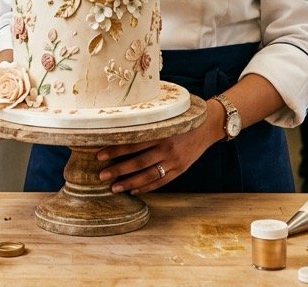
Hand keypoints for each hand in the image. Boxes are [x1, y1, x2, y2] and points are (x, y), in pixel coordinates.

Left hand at [97, 101, 221, 193]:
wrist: (208, 125)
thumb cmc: (182, 118)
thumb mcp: (166, 117)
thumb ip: (149, 123)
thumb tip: (122, 126)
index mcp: (161, 132)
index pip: (134, 143)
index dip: (116, 150)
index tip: (99, 155)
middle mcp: (167, 148)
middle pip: (138, 162)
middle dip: (118, 170)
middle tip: (101, 176)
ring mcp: (174, 161)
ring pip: (148, 175)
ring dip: (129, 182)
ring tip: (114, 188)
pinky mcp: (180, 170)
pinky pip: (161, 182)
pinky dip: (146, 187)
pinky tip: (133, 190)